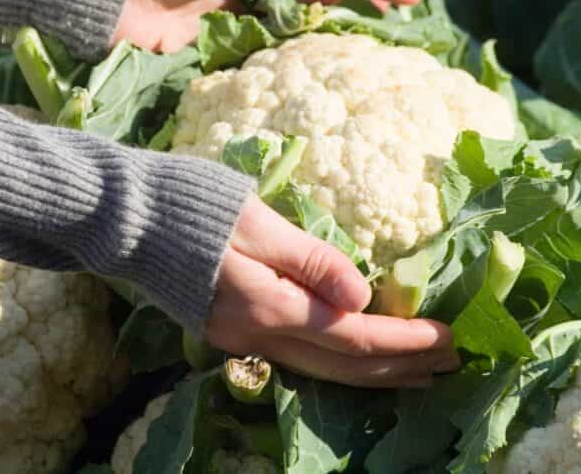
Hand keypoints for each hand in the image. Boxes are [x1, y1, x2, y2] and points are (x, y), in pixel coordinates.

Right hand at [206, 197, 458, 387]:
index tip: (448, 336)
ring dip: (376, 374)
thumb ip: (311, 260)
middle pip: (344, 366)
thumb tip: (364, 296)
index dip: (405, 340)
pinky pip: (301, 361)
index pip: (354, 337)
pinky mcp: (232, 333)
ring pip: (323, 372)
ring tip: (420, 373)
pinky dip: (342, 364)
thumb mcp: (256, 221)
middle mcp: (257, 335)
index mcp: (267, 306)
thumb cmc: (193, 207)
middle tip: (454, 361)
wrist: (126, 220)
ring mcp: (241, 340)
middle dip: (402, 366)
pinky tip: (359, 361)